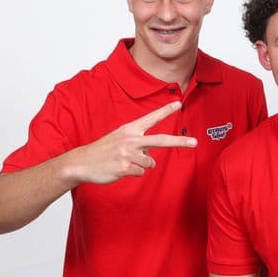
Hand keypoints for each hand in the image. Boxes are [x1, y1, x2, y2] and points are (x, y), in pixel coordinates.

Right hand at [70, 101, 196, 183]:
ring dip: (141, 166)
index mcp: (129, 129)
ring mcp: (128, 153)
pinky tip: (120, 169)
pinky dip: (133, 173)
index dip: (165, 111)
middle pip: (161, 140)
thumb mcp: (119, 138)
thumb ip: (138, 143)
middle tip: (195, 142)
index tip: (178, 103)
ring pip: (150, 163)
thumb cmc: (103, 150)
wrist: (82, 162)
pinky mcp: (125, 167)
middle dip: (179, 142)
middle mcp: (131, 139)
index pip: (151, 118)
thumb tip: (152, 157)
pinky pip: (141, 172)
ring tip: (125, 162)